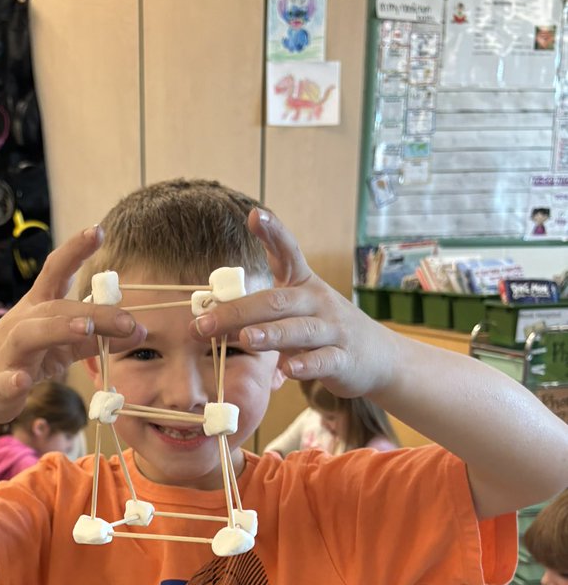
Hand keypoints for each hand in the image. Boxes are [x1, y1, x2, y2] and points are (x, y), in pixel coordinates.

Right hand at [0, 225, 146, 425]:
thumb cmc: (24, 360)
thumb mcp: (63, 347)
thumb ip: (97, 338)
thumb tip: (138, 329)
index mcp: (38, 308)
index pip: (56, 273)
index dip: (75, 250)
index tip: (99, 230)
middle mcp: (21, 323)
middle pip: (56, 309)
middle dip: (94, 313)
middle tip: (129, 322)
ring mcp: (7, 353)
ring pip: (29, 335)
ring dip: (57, 329)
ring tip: (84, 329)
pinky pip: (4, 382)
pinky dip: (12, 381)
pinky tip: (21, 382)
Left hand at [192, 208, 397, 396]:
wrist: (378, 356)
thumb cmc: (322, 330)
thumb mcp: (296, 310)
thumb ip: (258, 309)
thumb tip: (207, 316)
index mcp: (303, 284)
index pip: (288, 252)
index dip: (274, 233)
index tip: (255, 215)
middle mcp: (318, 301)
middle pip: (277, 301)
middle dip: (239, 312)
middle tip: (206, 324)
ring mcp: (333, 330)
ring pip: (299, 329)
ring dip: (271, 333)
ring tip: (246, 339)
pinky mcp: (343, 359)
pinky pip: (323, 361)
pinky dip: (306, 365)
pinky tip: (289, 369)